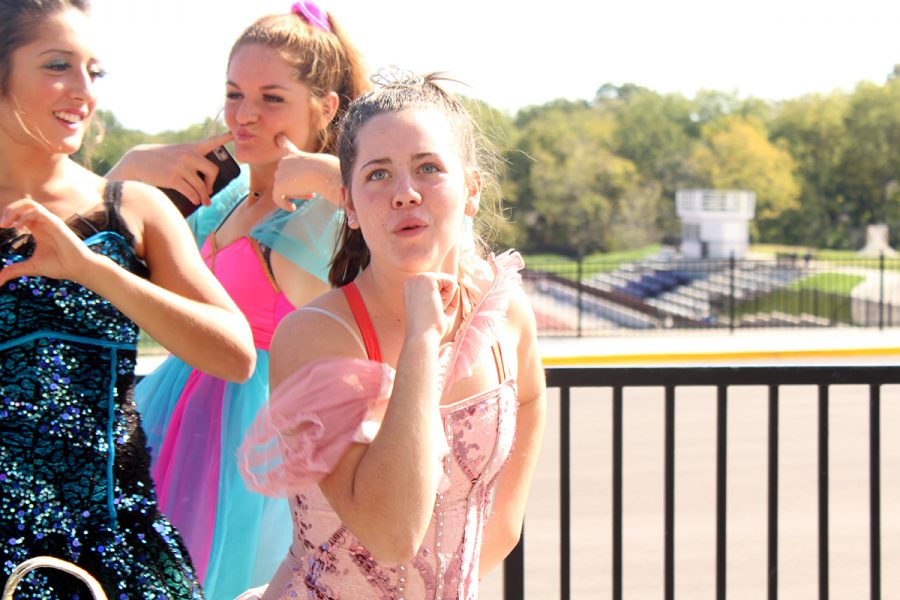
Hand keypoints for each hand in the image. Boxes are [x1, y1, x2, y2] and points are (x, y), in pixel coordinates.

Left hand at [0, 199, 98, 286]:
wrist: (78, 268)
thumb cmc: (60, 266)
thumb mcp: (31, 267)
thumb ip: (14, 270)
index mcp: (38, 229)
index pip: (21, 213)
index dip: (9, 216)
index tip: (1, 228)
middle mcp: (44, 222)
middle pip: (24, 204)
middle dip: (9, 210)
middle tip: (1, 224)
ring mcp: (50, 221)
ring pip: (29, 204)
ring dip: (14, 210)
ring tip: (6, 223)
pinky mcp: (55, 223)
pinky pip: (37, 211)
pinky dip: (24, 216)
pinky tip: (18, 227)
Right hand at [106, 131, 233, 207]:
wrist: (138, 160)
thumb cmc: (161, 159)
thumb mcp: (177, 152)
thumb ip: (193, 160)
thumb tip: (207, 182)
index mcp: (192, 147)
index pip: (213, 141)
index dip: (226, 137)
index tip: (236, 134)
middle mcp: (189, 155)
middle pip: (213, 171)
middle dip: (212, 183)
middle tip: (209, 190)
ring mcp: (181, 167)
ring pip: (201, 186)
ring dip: (204, 196)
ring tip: (204, 201)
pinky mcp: (174, 178)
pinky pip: (191, 192)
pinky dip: (195, 199)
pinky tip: (195, 201)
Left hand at [272, 133, 340, 210]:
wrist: (323, 172)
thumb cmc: (328, 170)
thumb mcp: (324, 166)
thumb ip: (312, 172)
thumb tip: (319, 180)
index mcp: (295, 155)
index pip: (286, 147)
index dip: (283, 143)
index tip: (278, 138)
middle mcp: (285, 161)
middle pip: (287, 179)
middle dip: (298, 187)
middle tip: (313, 193)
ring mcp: (279, 173)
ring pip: (285, 189)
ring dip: (297, 194)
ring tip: (312, 195)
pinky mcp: (278, 186)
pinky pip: (278, 199)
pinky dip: (285, 205)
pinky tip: (293, 208)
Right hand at [403, 273, 459, 340]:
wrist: (422, 337)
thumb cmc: (430, 328)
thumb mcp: (438, 309)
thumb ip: (445, 297)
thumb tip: (456, 285)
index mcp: (411, 288)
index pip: (437, 286)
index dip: (441, 301)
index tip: (430, 312)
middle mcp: (412, 280)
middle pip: (443, 282)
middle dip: (445, 298)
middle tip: (433, 312)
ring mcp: (418, 278)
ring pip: (448, 281)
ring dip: (447, 298)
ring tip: (434, 309)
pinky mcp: (427, 279)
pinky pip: (452, 281)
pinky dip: (450, 296)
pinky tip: (438, 305)